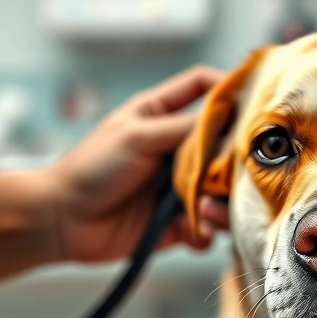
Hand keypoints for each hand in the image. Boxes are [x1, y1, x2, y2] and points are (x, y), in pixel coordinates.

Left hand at [43, 65, 224, 262]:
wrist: (61, 221)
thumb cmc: (91, 168)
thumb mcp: (137, 136)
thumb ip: (185, 127)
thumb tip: (230, 117)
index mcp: (162, 115)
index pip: (203, 88)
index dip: (228, 86)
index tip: (254, 97)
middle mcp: (176, 148)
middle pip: (224, 143)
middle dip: (234, 157)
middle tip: (238, 169)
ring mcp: (179, 186)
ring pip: (222, 189)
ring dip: (221, 201)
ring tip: (205, 209)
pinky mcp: (179, 222)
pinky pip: (208, 227)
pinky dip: (206, 230)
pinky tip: (192, 231)